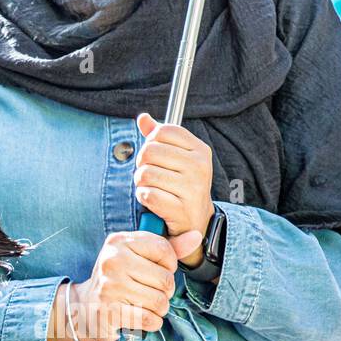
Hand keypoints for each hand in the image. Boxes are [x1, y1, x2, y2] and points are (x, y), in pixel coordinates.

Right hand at [48, 229, 203, 340]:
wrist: (83, 307)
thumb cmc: (117, 279)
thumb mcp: (137, 257)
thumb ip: (168, 247)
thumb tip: (197, 235)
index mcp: (119, 242)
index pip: (164, 250)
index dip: (169, 265)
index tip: (158, 271)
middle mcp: (112, 260)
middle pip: (165, 279)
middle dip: (165, 291)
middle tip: (151, 292)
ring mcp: (110, 286)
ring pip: (160, 302)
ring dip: (159, 309)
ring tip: (145, 305)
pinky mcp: (110, 311)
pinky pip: (149, 319)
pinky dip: (152, 322)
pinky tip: (142, 317)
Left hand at [134, 113, 214, 267]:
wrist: (196, 222)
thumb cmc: (183, 187)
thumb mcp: (177, 159)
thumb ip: (159, 138)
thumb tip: (143, 118)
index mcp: (199, 150)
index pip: (162, 131)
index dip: (150, 142)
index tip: (155, 156)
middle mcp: (199, 166)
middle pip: (149, 151)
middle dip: (142, 164)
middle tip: (151, 176)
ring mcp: (191, 188)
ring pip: (144, 173)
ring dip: (141, 183)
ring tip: (152, 189)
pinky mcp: (180, 208)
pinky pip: (147, 194)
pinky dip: (143, 198)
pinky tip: (153, 201)